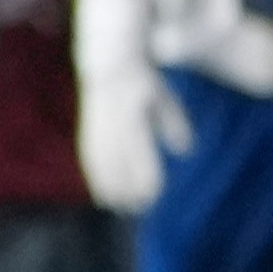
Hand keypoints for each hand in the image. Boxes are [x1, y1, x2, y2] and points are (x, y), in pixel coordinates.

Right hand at [76, 68, 178, 216]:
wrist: (108, 61)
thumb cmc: (143, 80)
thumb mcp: (163, 97)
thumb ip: (173, 122)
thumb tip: (185, 151)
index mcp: (132, 113)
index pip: (139, 153)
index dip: (145, 176)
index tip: (152, 197)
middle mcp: (112, 121)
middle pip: (118, 163)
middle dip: (126, 188)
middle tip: (136, 210)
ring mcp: (97, 125)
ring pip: (101, 162)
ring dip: (108, 187)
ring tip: (117, 208)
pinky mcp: (87, 130)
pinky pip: (89, 158)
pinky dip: (95, 178)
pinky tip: (101, 195)